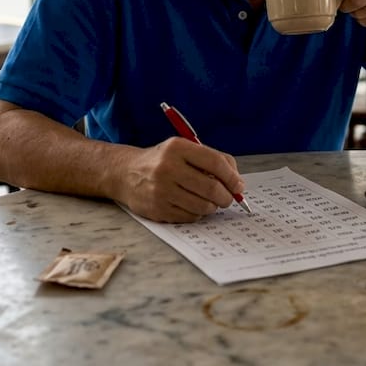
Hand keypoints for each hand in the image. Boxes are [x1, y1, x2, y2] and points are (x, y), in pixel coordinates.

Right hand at [115, 137, 245, 222]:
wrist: (125, 173)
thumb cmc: (163, 161)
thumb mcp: (184, 150)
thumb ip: (212, 160)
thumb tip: (237, 183)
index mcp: (178, 148)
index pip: (216, 162)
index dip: (232, 177)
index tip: (239, 186)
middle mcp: (168, 167)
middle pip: (211, 188)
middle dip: (226, 197)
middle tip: (228, 198)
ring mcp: (161, 190)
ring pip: (202, 206)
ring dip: (212, 207)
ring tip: (209, 202)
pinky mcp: (157, 208)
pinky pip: (190, 217)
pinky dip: (197, 214)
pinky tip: (191, 205)